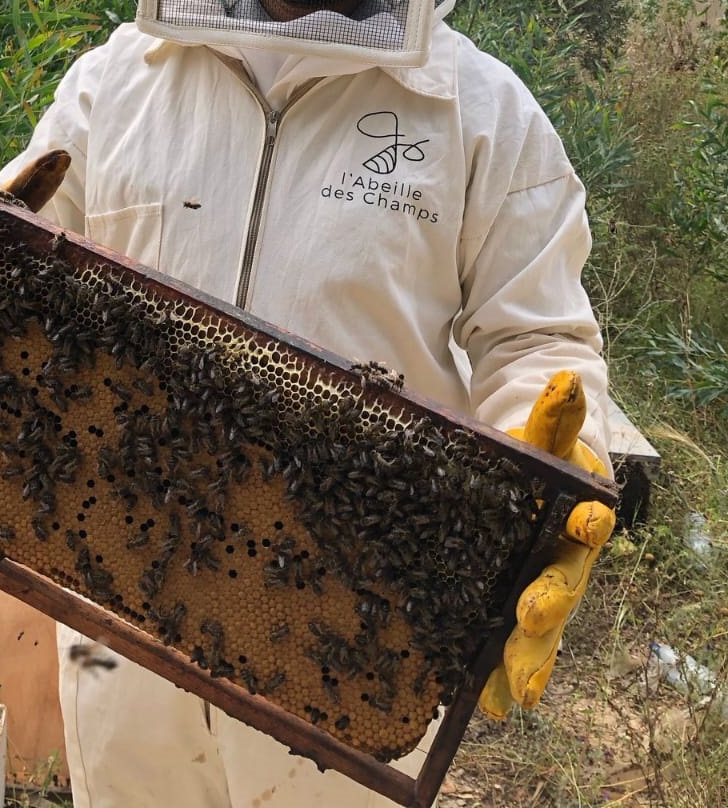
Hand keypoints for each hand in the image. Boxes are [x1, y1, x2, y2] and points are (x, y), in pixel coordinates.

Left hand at [478, 370, 615, 718]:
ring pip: (545, 627)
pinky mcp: (520, 608)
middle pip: (564, 583)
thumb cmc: (542, 454)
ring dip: (532, 656)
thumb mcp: (544, 430)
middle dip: (550, 601)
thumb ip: (555, 411)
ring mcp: (546, 586)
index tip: (584, 521)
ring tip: (518, 690)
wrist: (542, 477)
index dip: (586, 522)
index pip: (587, 519)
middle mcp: (568, 556)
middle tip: (530, 614)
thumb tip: (566, 376)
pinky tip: (493, 704)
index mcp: (578, 512)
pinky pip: (516, 646)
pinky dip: (505, 675)